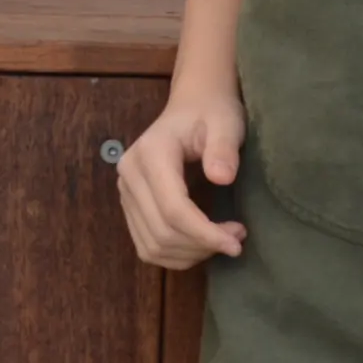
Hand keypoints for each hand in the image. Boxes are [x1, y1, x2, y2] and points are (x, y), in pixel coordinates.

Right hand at [118, 80, 250, 268]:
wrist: (192, 107)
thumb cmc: (212, 114)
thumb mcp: (226, 124)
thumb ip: (223, 148)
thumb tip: (222, 178)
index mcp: (150, 154)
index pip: (173, 209)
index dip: (205, 234)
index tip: (237, 243)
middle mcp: (129, 174)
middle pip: (161, 232)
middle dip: (202, 245)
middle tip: (236, 239)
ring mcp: (126, 192)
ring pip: (152, 245)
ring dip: (190, 254)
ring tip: (221, 240)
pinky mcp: (130, 205)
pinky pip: (147, 246)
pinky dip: (176, 255)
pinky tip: (201, 245)